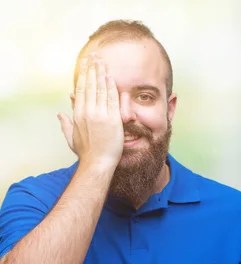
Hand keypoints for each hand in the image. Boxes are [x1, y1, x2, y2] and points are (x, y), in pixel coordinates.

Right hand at [57, 53, 123, 167]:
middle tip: (94, 56)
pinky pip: (112, 99)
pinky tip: (111, 76)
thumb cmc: (85, 153)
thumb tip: (60, 114)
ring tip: (102, 61)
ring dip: (101, 73)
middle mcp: (88, 111)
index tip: (84, 64)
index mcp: (77, 114)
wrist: (97, 163)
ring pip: (100, 89)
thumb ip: (65, 124)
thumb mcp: (71, 137)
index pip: (80, 89)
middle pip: (90, 85)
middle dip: (92, 69)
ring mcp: (100, 114)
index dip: (83, 75)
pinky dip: (111, 86)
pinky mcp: (112, 119)